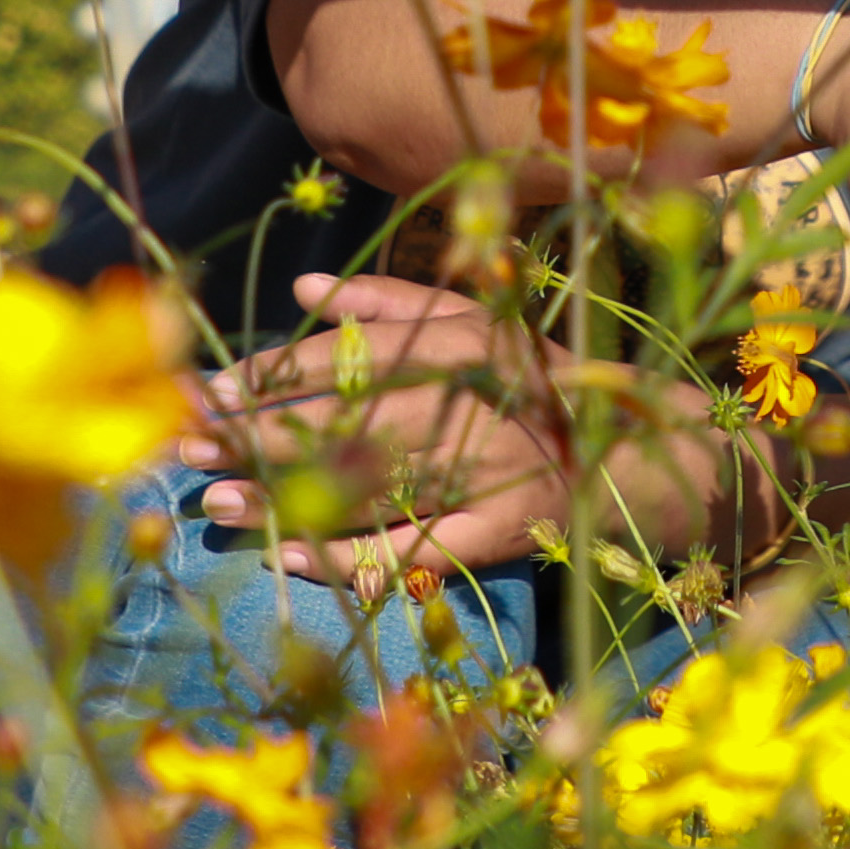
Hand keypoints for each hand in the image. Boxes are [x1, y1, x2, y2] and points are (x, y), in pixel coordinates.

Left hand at [186, 273, 726, 582]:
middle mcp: (474, 399)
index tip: (206, 387)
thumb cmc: (558, 389)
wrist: (664, 456)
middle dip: (258, 433)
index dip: (271, 374)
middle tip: (185, 443)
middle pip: (343, 419)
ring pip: (369, 484)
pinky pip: (416, 549)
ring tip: (216, 502)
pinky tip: (293, 557)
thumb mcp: (485, 329)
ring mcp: (492, 468)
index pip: (348, 356)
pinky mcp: (510, 530)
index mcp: (463, 342)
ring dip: (285, 495)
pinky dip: (352, 555)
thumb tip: (304, 291)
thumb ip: (395, 306)